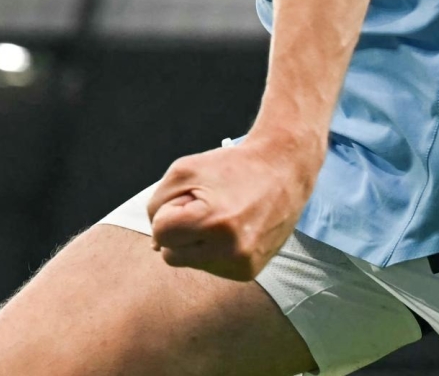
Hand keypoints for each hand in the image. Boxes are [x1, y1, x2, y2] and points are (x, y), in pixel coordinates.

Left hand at [144, 132, 319, 280]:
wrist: (282, 171)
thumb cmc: (229, 167)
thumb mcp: (183, 171)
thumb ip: (157, 206)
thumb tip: (156, 245)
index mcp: (213, 222)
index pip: (161, 233)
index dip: (170, 212)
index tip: (192, 198)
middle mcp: (231, 250)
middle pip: (171, 254)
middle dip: (180, 231)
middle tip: (206, 208)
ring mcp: (242, 264)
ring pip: (189, 263)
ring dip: (196, 242)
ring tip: (222, 218)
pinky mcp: (249, 272)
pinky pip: (210, 267)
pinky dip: (212, 250)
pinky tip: (231, 231)